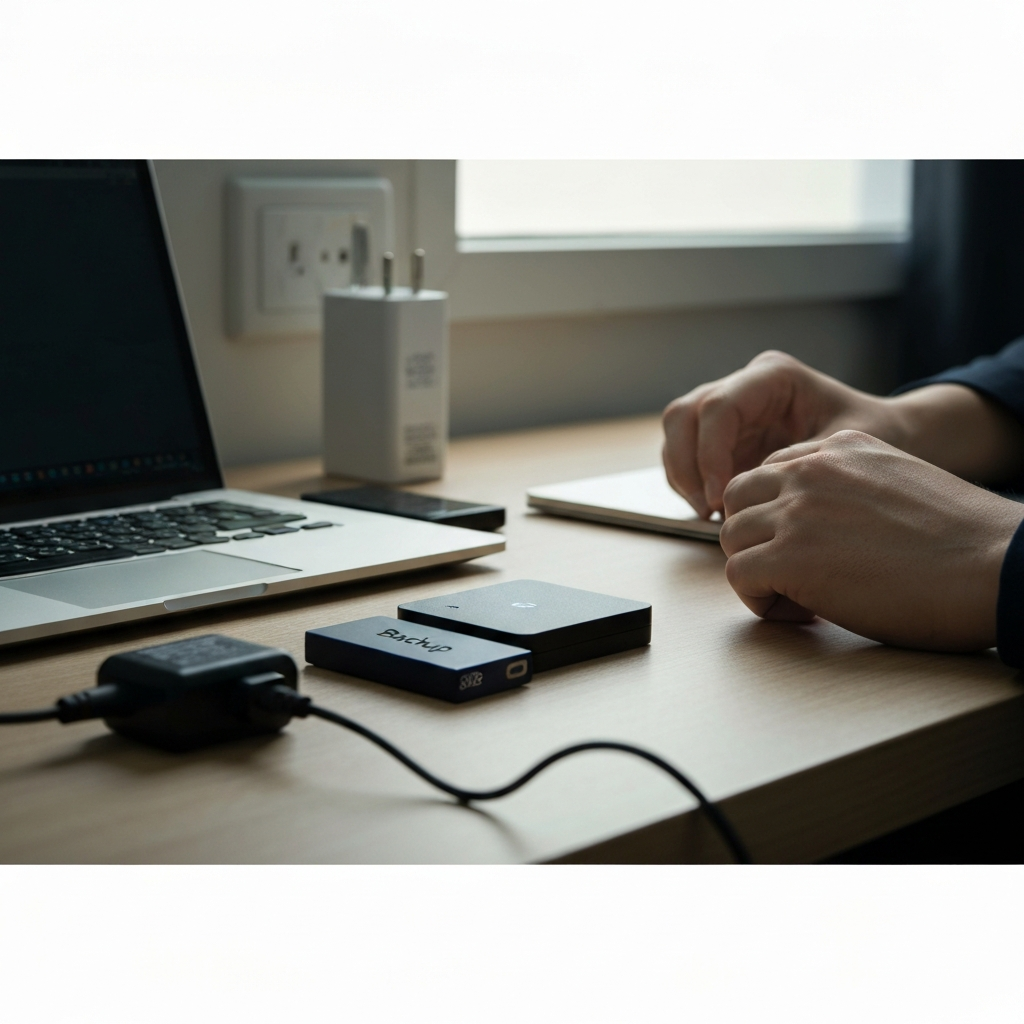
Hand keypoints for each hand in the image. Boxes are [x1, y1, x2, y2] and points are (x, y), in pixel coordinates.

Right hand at [662, 351, 899, 517]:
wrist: (884, 435)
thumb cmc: (872, 434)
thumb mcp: (844, 449)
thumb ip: (795, 465)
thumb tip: (751, 488)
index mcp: (773, 377)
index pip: (718, 407)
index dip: (709, 454)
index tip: (721, 497)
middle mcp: (743, 386)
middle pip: (683, 415)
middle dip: (685, 464)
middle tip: (706, 507)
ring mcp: (728, 411)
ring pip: (677, 433)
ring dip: (682, 476)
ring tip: (709, 513)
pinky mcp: (722, 437)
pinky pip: (686, 455)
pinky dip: (690, 484)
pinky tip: (714, 510)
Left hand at [719, 430, 1023, 651]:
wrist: (995, 565)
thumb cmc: (961, 543)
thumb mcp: (898, 486)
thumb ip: (850, 492)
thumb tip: (818, 528)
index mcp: (841, 448)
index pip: (770, 472)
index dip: (778, 515)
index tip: (808, 545)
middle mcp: (811, 470)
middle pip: (739, 500)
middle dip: (755, 538)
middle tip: (792, 573)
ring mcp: (798, 510)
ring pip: (731, 537)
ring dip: (757, 571)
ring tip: (802, 597)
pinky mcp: (792, 556)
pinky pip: (738, 575)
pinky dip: (760, 601)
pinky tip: (805, 614)